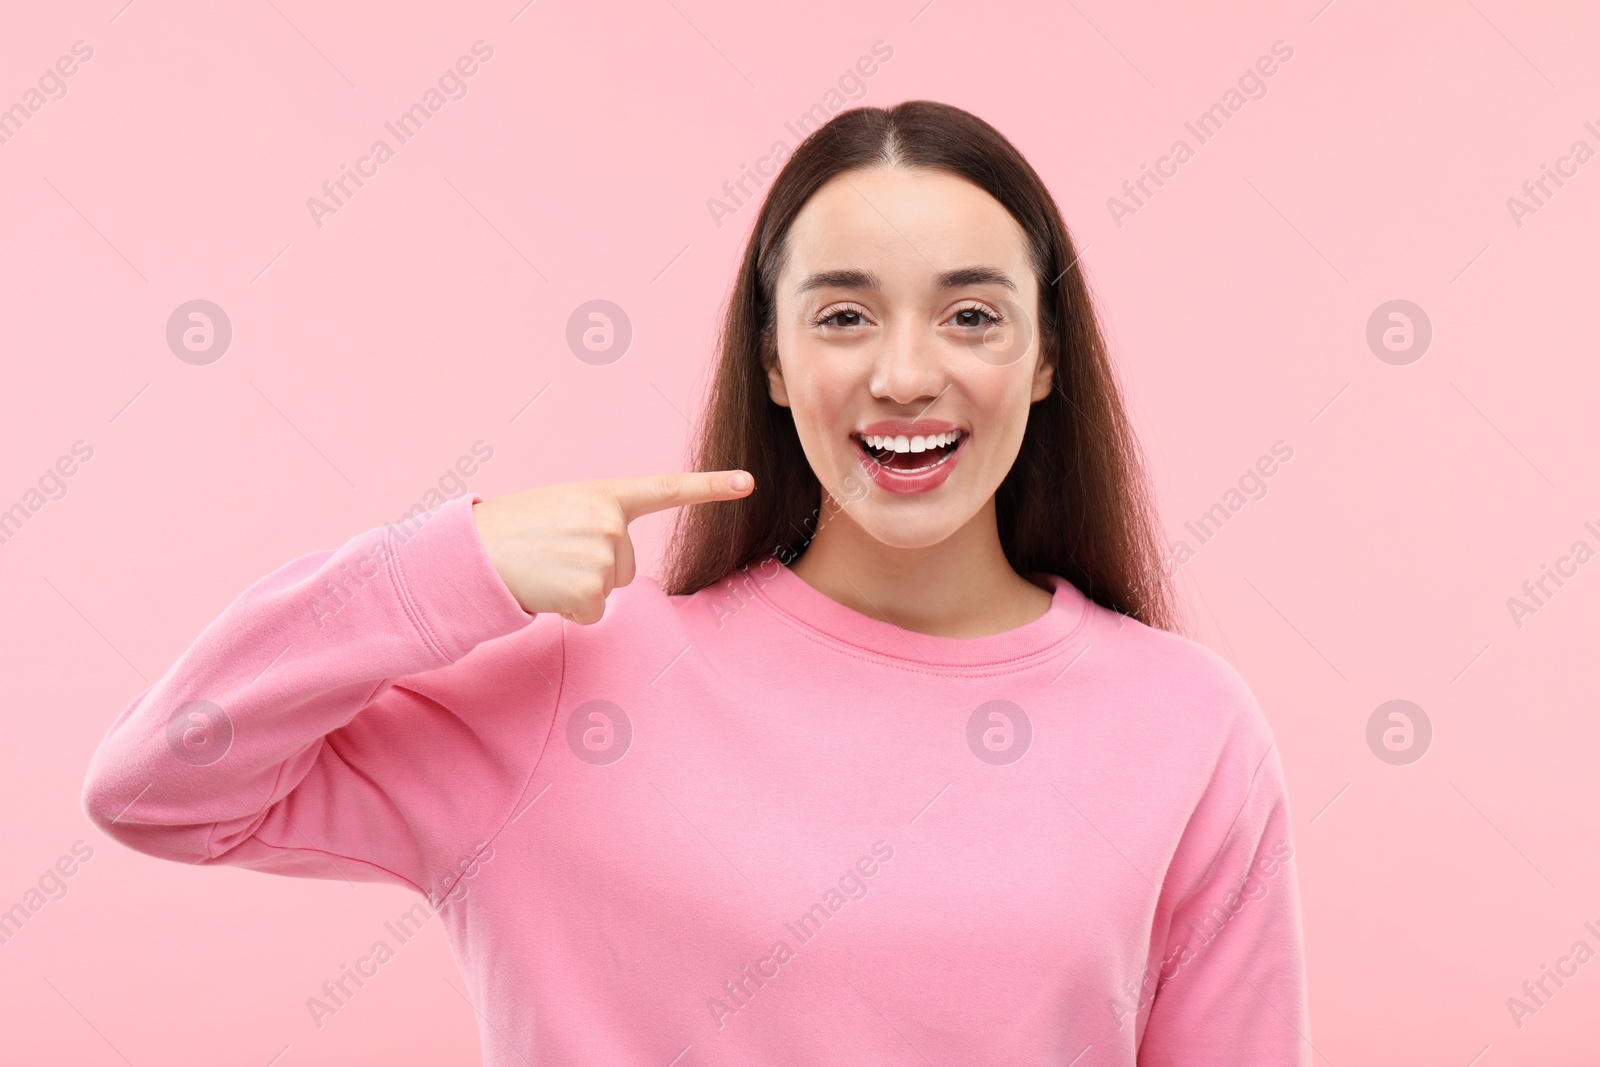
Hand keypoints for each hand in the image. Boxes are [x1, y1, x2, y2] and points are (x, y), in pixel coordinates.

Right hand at [470, 470, 754, 622]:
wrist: (471, 552)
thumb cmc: (511, 532)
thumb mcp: (561, 510)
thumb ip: (597, 523)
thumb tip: (611, 567)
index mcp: (603, 494)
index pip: (666, 489)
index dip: (711, 487)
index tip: (748, 482)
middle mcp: (610, 520)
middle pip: (628, 565)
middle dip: (594, 569)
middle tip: (552, 555)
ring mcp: (603, 553)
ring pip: (611, 589)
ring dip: (580, 589)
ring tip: (544, 568)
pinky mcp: (592, 587)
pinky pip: (594, 612)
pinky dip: (569, 609)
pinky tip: (543, 588)